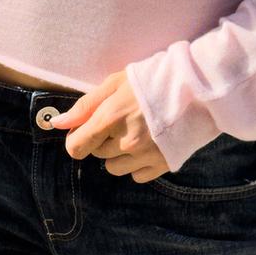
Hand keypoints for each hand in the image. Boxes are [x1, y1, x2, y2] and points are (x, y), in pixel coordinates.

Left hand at [48, 70, 169, 182]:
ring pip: (115, 168)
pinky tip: (149, 142)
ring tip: (136, 131)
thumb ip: (85, 106)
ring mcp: (145, 156)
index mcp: (111, 118)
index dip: (78, 138)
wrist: (199, 88)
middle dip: (103, 139)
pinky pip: (137, 175)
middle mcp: (126, 142)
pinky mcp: (162, 165)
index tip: (87, 129)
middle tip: (122, 119)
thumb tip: (57, 123)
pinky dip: (138, 163)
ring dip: (119, 154)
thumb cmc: (153, 79)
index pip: (76, 147)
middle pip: (97, 154)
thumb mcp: (115, 83)